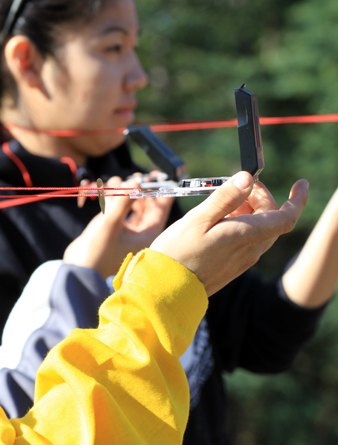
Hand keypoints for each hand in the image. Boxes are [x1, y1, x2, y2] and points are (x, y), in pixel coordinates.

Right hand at [65, 176, 174, 277]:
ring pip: (130, 203)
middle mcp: (140, 231)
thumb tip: (135, 182)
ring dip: (123, 191)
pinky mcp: (113, 227)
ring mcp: (126, 228)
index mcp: (148, 233)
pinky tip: (106, 189)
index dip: (161, 190)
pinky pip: (118, 207)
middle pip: (146, 203)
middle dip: (138, 188)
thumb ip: (123, 200)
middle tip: (132, 177)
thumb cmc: (98, 250)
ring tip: (114, 182)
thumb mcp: (111, 222)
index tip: (158, 175)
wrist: (80, 268)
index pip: (161, 208)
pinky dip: (113, 197)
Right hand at [150, 172, 308, 295]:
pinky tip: (221, 221)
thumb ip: (224, 198)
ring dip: (251, 212)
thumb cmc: (177, 254)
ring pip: (260, 231)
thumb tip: (247, 178)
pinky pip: (248, 242)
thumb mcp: (197, 219)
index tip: (300, 184)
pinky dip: (242, 225)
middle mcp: (250, 250)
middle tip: (241, 186)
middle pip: (273, 220)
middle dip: (263, 199)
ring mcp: (243, 261)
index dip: (297, 199)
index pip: (286, 217)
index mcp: (245, 236)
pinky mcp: (232, 267)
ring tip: (226, 202)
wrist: (166, 289)